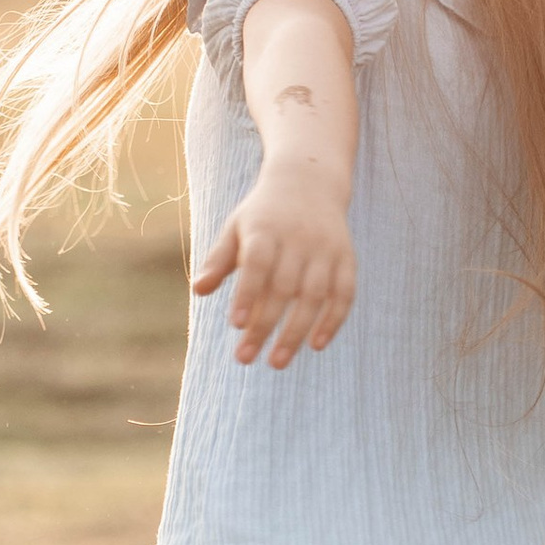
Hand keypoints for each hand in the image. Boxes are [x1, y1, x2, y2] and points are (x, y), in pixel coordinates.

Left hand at [191, 163, 356, 367]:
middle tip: (245, 359)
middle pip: (284, 288)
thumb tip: (198, 290)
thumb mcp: (236, 228)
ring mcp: (326, 249)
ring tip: (276, 362)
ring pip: (315, 296)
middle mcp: (299, 239)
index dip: (248, 294)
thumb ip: (219, 259)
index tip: (236, 325)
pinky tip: (316, 345)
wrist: (310, 182)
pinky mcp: (346, 259)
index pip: (258, 264)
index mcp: (266, 229)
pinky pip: (344, 294)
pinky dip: (333, 321)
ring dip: (296, 332)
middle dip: (265, 326)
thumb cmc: (263, 215)